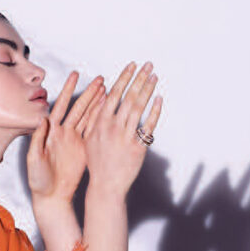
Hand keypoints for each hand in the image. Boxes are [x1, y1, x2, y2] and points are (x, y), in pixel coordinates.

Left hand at [27, 71, 105, 204]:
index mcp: (50, 132)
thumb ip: (37, 140)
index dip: (68, 91)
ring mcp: (74, 140)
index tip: (76, 75)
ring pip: (88, 117)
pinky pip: (93, 131)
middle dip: (89, 93)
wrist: (50, 196)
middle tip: (101, 79)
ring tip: (108, 89)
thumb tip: (42, 120)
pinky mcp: (83, 149)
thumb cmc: (38, 180)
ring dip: (97, 103)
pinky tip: (109, 110)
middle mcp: (63, 133)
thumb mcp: (35, 159)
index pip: (61, 106)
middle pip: (78, 108)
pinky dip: (101, 120)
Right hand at [83, 61, 162, 197]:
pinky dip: (154, 112)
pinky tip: (159, 99)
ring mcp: (125, 137)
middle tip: (148, 64)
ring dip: (148, 90)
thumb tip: (103, 96)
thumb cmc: (96, 161)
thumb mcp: (89, 137)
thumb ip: (95, 117)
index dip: (124, 78)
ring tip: (154, 76)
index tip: (132, 65)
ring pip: (139, 108)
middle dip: (139, 78)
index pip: (113, 94)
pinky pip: (148, 126)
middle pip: (128, 97)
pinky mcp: (138, 148)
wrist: (105, 186)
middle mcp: (112, 127)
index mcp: (99, 123)